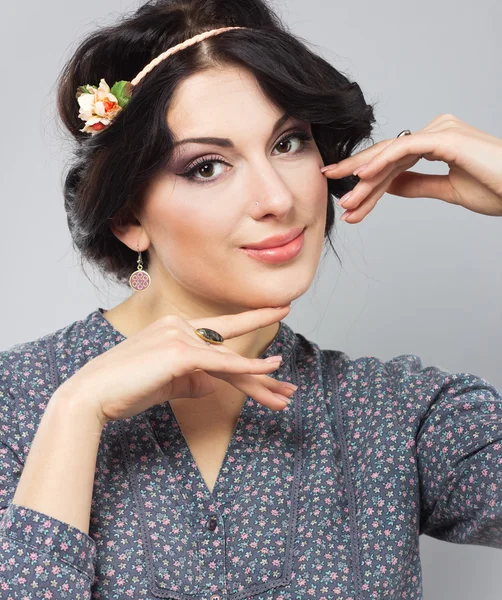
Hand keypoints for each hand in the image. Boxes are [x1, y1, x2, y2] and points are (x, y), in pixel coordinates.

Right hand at [58, 306, 294, 423]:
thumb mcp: (167, 384)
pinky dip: (247, 369)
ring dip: (259, 382)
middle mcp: (180, 326)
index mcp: (176, 328)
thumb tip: (213, 384)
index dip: (251, 326)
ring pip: (229, 361)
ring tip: (286, 393)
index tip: (277, 314)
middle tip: (289, 382)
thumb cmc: (125, 389)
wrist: (93, 394)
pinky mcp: (179, 353)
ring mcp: (180, 336)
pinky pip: (221, 363)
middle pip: (230, 349)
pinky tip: (269, 371)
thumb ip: (191, 380)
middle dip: (261, 369)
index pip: (220, 333)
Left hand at [321, 113, 501, 222]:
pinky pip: (406, 149)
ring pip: (392, 155)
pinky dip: (382, 162)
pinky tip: (362, 176)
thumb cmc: (496, 188)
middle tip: (329, 184)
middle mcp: (436, 131)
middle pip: (387, 154)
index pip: (393, 161)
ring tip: (346, 198)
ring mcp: (441, 131)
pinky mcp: (446, 138)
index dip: (367, 177)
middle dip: (357, 173)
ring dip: (366, 178)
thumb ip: (417, 184)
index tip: (346, 192)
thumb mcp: (446, 190)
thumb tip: (389, 187)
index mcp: (436, 143)